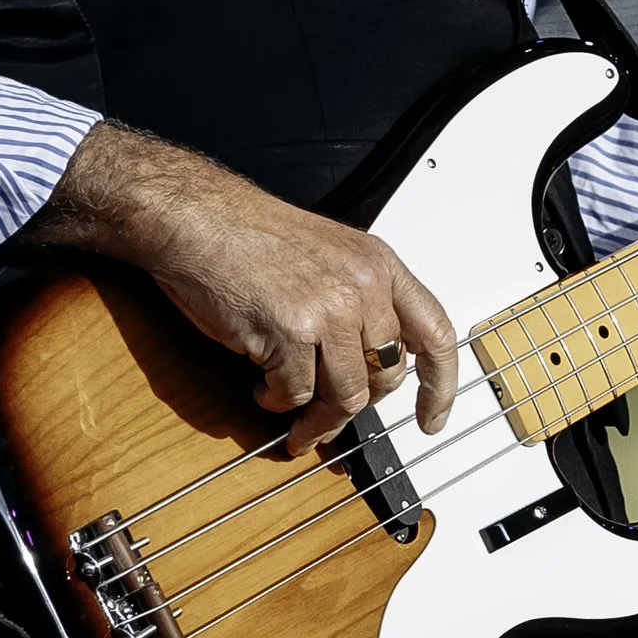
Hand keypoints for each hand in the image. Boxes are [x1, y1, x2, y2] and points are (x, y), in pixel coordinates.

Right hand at [31, 123, 458, 453]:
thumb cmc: (248, 234)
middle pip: (386, 376)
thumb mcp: (329, 255)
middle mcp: (364, 285)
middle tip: (326, 414)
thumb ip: (359, 301)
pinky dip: (276, 401)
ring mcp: (330, 309)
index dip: (441, 384)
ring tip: (290, 412)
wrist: (196, 217)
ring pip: (346, 396)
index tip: (432, 420)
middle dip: (357, 404)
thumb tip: (372, 363)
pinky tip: (260, 385)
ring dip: (316, 418)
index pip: (436, 332)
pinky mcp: (290, 332)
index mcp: (380, 264)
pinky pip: (296, 395)